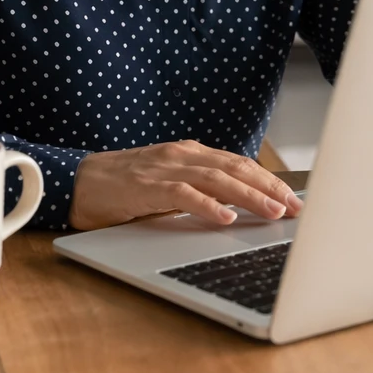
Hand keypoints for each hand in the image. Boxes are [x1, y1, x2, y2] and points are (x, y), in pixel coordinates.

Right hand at [68, 139, 303, 230]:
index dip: (269, 180)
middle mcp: (182, 155)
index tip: (294, 198)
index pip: (239, 164)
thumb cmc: (124, 188)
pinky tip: (226, 218)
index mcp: (190, 153)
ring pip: (218, 180)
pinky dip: (208, 206)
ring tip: (273, 213)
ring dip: (250, 197)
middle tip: (296, 208)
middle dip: (270, 188)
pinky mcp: (146, 186)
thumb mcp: (168, 184)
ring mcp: (165, 168)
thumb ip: (199, 189)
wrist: (76, 182)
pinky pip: (184, 195)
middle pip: (237, 168)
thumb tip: (239, 208)